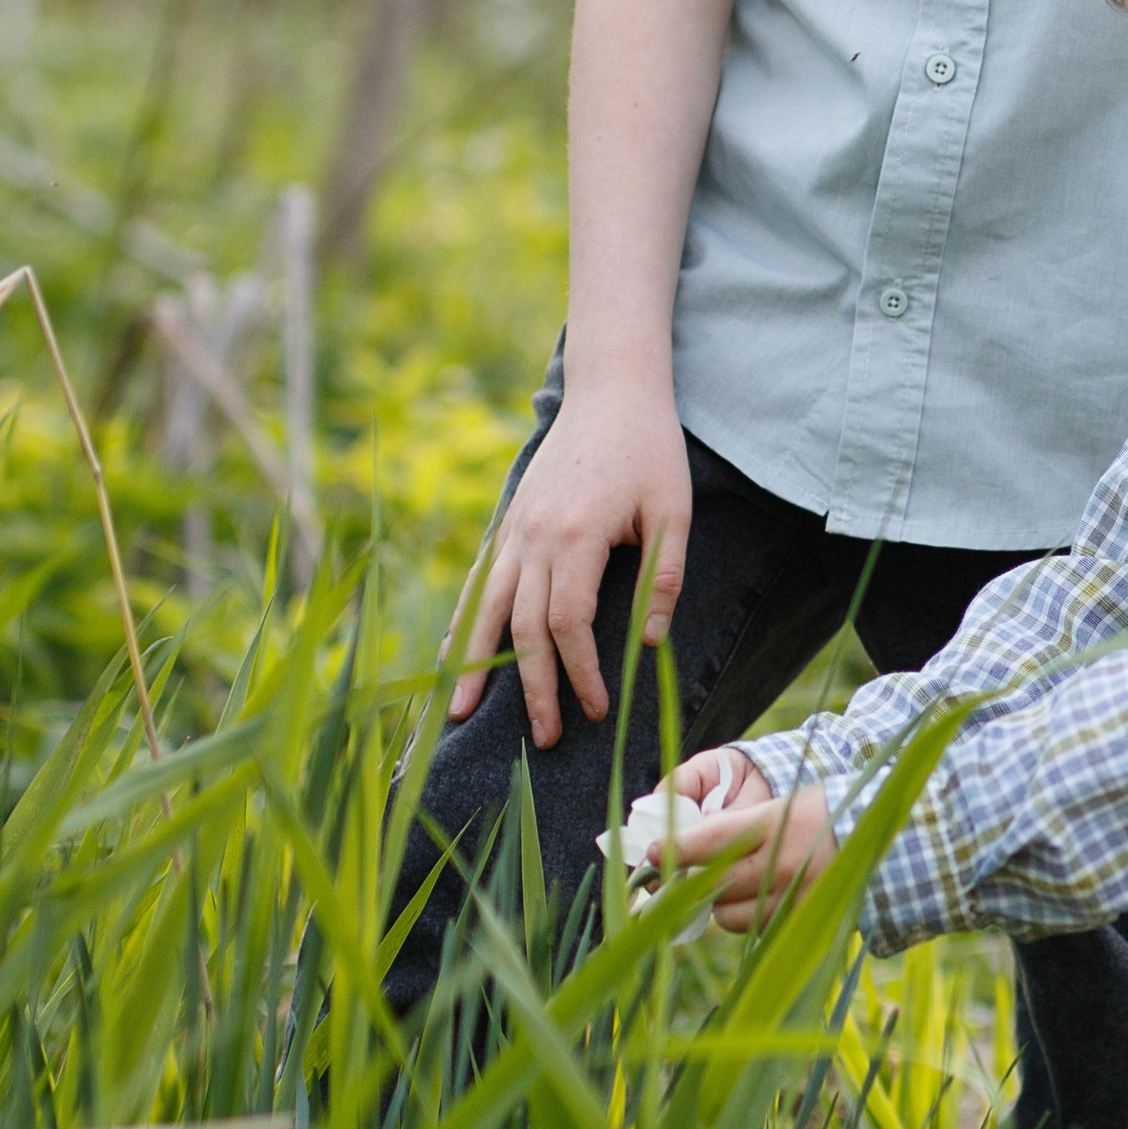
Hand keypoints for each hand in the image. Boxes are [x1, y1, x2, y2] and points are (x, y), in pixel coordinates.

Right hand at [447, 372, 693, 742]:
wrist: (612, 389)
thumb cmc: (650, 449)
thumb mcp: (674, 510)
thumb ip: (662, 577)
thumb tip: (648, 642)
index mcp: (575, 535)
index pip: (567, 622)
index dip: (579, 671)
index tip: (597, 707)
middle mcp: (534, 535)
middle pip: (521, 627)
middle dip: (530, 687)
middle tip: (543, 739)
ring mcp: (515, 527)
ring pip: (485, 607)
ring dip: (474, 664)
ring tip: (458, 714)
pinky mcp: (510, 521)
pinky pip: (480, 580)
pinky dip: (463, 621)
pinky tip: (451, 655)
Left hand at [654, 744, 838, 933]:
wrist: (888, 843)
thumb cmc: (830, 813)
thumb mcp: (786, 805)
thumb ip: (740, 827)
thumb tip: (691, 846)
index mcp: (776, 825)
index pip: (710, 840)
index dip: (676, 849)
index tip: (652, 852)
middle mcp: (782, 866)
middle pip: (712, 886)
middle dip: (690, 884)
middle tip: (681, 877)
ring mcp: (793, 901)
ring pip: (730, 917)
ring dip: (721, 905)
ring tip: (731, 888)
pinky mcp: (802, 926)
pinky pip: (756, 931)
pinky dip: (749, 919)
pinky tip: (759, 901)